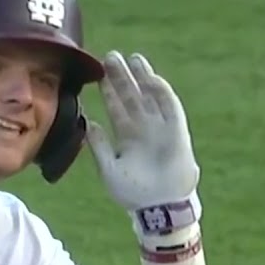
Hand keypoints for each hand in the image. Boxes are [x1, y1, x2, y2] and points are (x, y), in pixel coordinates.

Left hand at [85, 52, 201, 239]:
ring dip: (142, 78)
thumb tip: (88, 124)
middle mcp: (143, 129)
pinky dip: (161, 93)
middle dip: (121, 77)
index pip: (116, 107)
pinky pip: (170, 108)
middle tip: (110, 56)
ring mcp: (160, 128)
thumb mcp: (108, 168)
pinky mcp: (176, 131)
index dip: (108, 90)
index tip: (97, 72)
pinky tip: (151, 78)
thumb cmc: (133, 193)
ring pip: (150, 97)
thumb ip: (98, 146)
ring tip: (133, 58)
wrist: (158, 208)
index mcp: (127, 137)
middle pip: (131, 96)